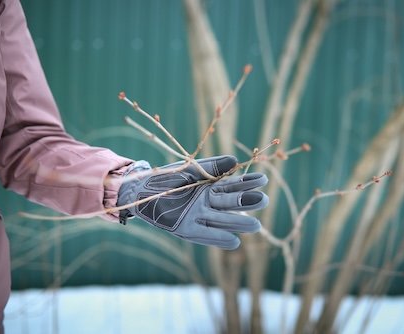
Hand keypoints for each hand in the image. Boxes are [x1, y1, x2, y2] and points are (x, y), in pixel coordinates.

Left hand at [117, 155, 267, 249]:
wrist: (139, 188)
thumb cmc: (166, 177)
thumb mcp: (192, 169)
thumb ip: (213, 166)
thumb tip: (236, 162)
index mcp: (210, 187)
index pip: (233, 185)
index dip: (248, 183)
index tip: (263, 180)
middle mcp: (207, 203)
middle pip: (231, 203)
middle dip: (247, 202)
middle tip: (264, 201)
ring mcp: (197, 216)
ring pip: (222, 220)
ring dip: (238, 223)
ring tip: (256, 226)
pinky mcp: (185, 228)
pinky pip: (204, 235)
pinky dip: (218, 238)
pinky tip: (234, 242)